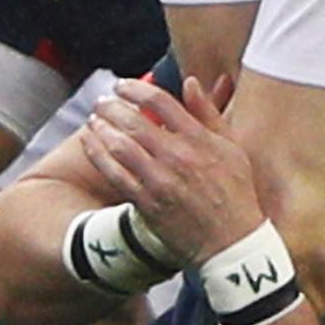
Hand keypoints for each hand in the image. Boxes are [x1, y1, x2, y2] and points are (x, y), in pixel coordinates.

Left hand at [78, 74, 256, 265]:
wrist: (231, 241)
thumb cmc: (235, 193)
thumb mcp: (231, 147)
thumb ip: (208, 113)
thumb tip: (189, 82)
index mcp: (199, 139)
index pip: (160, 102)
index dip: (135, 89)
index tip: (122, 85)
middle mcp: (177, 156)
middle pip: (133, 121)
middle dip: (111, 106)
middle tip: (102, 102)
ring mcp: (160, 180)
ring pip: (119, 145)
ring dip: (101, 127)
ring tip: (93, 119)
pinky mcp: (146, 202)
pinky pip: (114, 173)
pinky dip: (97, 153)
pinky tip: (89, 142)